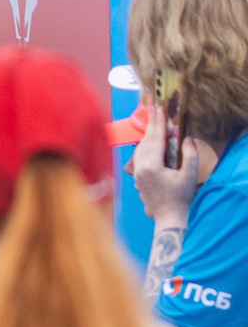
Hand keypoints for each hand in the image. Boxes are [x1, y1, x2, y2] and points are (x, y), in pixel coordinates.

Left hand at [133, 100, 204, 220]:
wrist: (168, 217)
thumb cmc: (180, 198)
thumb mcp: (189, 175)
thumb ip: (190, 155)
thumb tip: (187, 139)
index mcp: (152, 166)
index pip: (155, 139)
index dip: (158, 123)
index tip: (159, 109)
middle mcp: (140, 169)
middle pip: (145, 142)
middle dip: (151, 125)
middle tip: (154, 109)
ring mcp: (137, 174)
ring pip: (140, 149)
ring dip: (147, 135)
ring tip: (152, 122)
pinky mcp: (138, 179)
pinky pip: (138, 158)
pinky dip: (143, 147)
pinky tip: (147, 142)